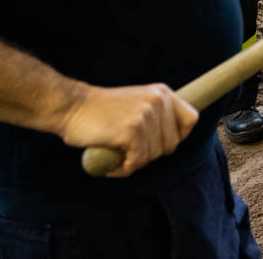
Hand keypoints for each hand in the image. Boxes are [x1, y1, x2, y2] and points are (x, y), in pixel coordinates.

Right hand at [56, 83, 198, 178]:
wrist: (71, 107)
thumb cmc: (102, 112)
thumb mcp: (139, 102)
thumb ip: (158, 115)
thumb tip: (175, 140)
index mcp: (163, 93)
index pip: (191, 120)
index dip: (177, 137)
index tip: (156, 142)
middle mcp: (159, 101)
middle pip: (171, 144)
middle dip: (150, 153)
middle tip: (128, 149)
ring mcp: (146, 115)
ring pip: (153, 156)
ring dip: (133, 162)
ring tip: (117, 153)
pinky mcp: (132, 131)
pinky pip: (136, 163)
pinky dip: (123, 169)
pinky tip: (111, 162)